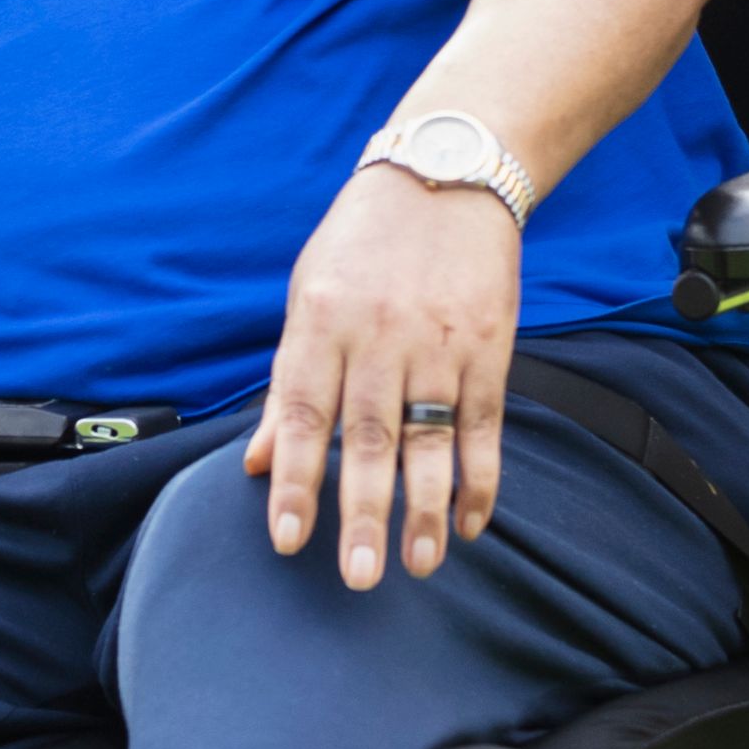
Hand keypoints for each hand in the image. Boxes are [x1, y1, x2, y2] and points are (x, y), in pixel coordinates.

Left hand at [248, 161, 523, 589]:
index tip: (289, 539)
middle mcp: (379, 335)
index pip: (305, 414)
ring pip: (431, 439)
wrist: (446, 172)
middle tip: (360, 576)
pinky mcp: (489, 345)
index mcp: (322, 321)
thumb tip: (259, 463)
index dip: (297, 481)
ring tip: (419, 564)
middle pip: (370, 438)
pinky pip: (485, 424)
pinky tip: (469, 523)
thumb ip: (288, 382)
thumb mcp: (307, 294)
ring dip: (425, 507)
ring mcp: (439, 341)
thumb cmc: (362, 242)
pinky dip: (480, 478)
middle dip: (362, 513)